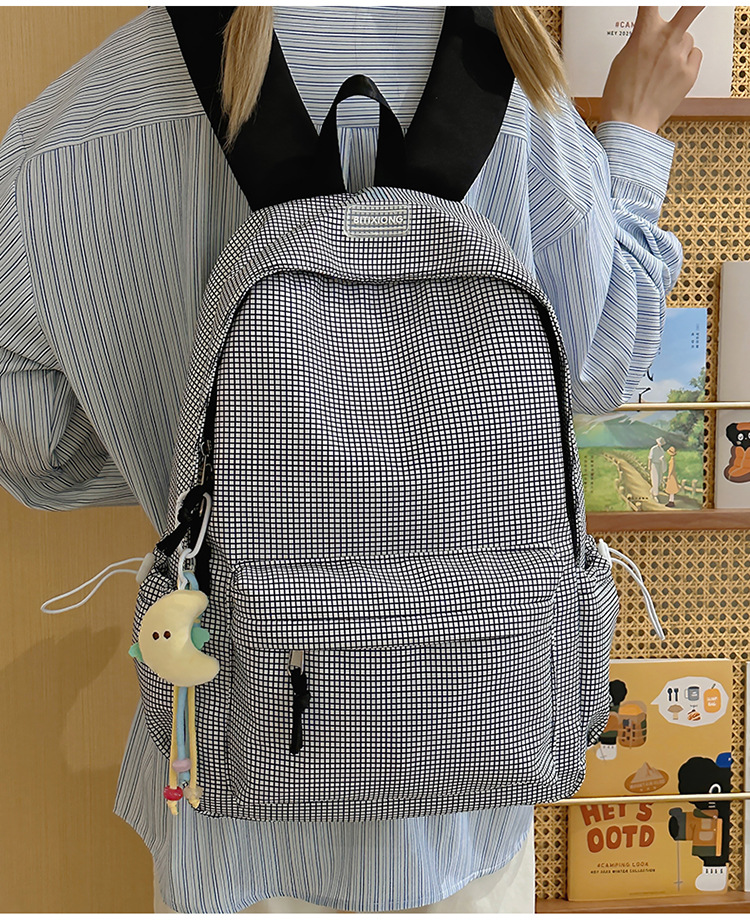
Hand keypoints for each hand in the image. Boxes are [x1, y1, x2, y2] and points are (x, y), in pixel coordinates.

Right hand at [599, 6, 703, 132]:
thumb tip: (648, 35)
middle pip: (691, 7)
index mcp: (644, 33)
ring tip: (664, 67)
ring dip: (679, 47)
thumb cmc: (621, 97)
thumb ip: (639, 40)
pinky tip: (672, 76)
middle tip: (693, 5)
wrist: (629, 124)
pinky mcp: (690, 73)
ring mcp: (679, 56)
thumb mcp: (621, 60)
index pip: (651, 1)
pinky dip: (686, 63)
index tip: (655, 4)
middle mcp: (665, 40)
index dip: (653, 1)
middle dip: (694, 4)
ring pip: (688, 39)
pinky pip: (694, 57)